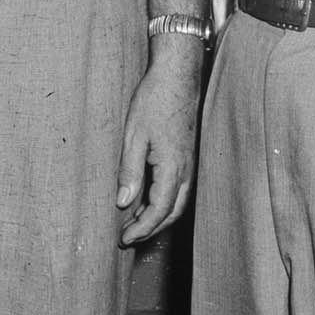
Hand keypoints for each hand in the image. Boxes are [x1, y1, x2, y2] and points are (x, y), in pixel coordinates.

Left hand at [115, 44, 203, 246]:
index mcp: (172, 167)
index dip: (142, 229)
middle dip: (150, 229)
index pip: (159, 211)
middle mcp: (186, 170)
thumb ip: (130, 172)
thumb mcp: (134, 135)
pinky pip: (179, 189)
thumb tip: (124, 203)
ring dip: (157, 217)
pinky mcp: (187, 156)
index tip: (124, 239)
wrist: (177, 75)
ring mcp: (189, 163)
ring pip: (177, 202)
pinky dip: (163, 202)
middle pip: (172, 213)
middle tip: (127, 238)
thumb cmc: (154, 100)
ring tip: (134, 223)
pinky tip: (146, 199)